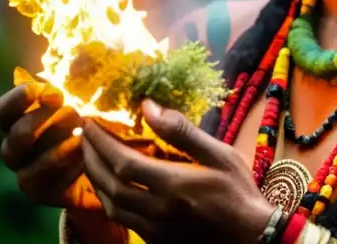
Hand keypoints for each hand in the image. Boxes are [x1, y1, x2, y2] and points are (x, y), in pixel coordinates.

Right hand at [0, 81, 100, 209]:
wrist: (103, 163)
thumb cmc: (90, 121)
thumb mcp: (84, 97)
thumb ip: (74, 80)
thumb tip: (77, 49)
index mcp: (17, 121)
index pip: (2, 111)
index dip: (21, 99)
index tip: (54, 91)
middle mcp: (15, 148)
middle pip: (15, 135)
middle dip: (45, 122)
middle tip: (73, 112)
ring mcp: (25, 173)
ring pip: (26, 166)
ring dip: (56, 150)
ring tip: (81, 137)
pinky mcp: (40, 194)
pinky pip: (43, 188)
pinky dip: (65, 172)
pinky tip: (85, 160)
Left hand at [82, 100, 275, 243]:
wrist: (252, 238)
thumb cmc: (239, 192)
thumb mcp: (220, 154)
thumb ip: (181, 131)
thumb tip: (148, 107)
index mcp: (172, 186)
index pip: (122, 162)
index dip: (101, 142)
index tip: (90, 123)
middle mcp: (156, 211)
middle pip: (109, 184)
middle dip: (90, 158)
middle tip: (83, 137)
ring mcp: (154, 231)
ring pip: (111, 206)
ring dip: (95, 180)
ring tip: (91, 158)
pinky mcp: (156, 242)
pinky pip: (122, 220)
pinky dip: (109, 199)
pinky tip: (111, 186)